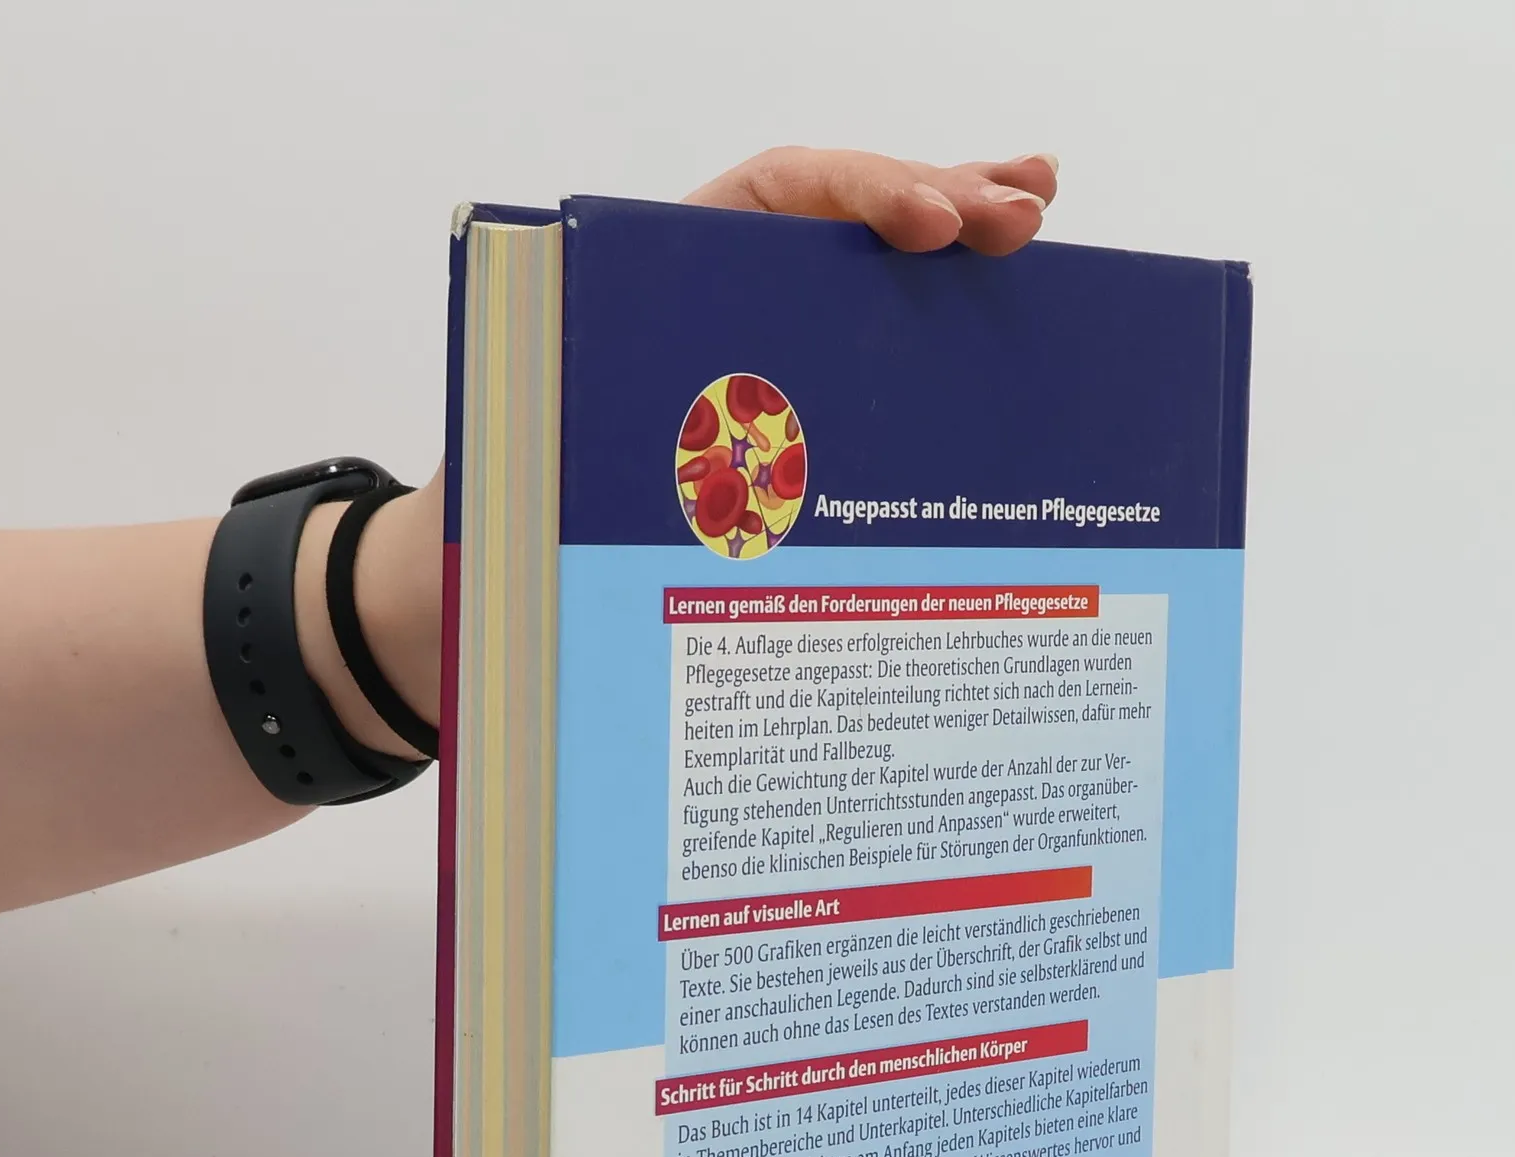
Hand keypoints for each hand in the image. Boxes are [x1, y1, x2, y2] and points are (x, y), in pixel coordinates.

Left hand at [350, 149, 1060, 754]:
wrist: (480, 599)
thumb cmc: (494, 536)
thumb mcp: (520, 484)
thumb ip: (569, 459)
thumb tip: (616, 471)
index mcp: (653, 295)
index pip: (773, 200)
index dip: (859, 199)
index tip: (930, 230)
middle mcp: (716, 316)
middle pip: (842, 228)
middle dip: (940, 206)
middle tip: (1023, 221)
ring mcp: (763, 368)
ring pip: (869, 286)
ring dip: (959, 239)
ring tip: (1035, 211)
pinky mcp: (790, 429)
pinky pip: (872, 365)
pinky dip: (939, 333)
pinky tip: (1005, 302)